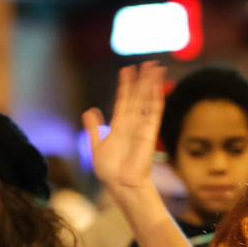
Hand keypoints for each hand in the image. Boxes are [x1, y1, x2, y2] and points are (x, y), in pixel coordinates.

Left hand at [82, 62, 165, 203]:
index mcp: (119, 126)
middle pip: (138, 96)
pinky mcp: (149, 131)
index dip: (125, 85)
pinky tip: (158, 85)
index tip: (127, 70)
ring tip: (155, 67)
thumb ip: (94, 128)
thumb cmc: (110, 171)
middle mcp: (132, 123)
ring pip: (147, 99)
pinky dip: (156, 98)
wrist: (121, 183)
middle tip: (148, 63)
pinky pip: (154, 111)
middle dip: (142, 79)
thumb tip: (90, 110)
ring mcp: (142, 126)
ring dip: (151, 83)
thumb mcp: (95, 145)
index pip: (124, 100)